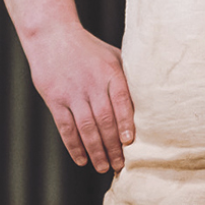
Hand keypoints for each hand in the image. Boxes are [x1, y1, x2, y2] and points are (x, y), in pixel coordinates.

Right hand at [24, 21, 134, 172]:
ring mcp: (72, 93)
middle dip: (113, 145)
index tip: (130, 142)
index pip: (121, 101)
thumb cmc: (89, 49)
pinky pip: (66, 127)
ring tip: (104, 168)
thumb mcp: (113, 56)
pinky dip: (74, 146)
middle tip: (121, 165)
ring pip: (86, 128)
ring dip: (96, 150)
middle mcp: (92, 84)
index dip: (126, 122)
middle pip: (105, 119)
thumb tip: (151, 96)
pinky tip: (82, 160)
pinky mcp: (55, 100)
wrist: (53, 37)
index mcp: (110, 73)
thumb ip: (128, 76)